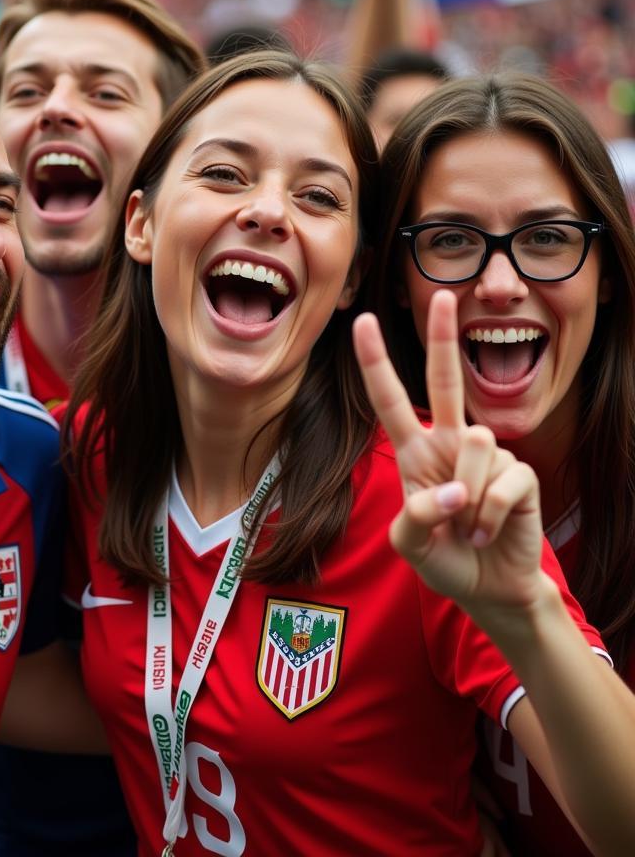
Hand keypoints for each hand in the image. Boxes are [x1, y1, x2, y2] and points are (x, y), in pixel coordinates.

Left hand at [352, 290, 543, 617]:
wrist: (487, 588)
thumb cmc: (443, 558)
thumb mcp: (409, 545)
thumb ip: (415, 518)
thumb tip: (451, 491)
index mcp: (415, 451)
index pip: (391, 400)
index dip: (376, 363)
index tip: (363, 322)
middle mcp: (449, 443)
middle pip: (445, 380)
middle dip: (443, 337)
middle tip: (442, 295)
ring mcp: (487, 456)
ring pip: (475, 444)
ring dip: (467, 498)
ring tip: (466, 526)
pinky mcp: (519, 475)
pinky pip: (503, 482)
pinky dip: (488, 516)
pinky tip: (487, 532)